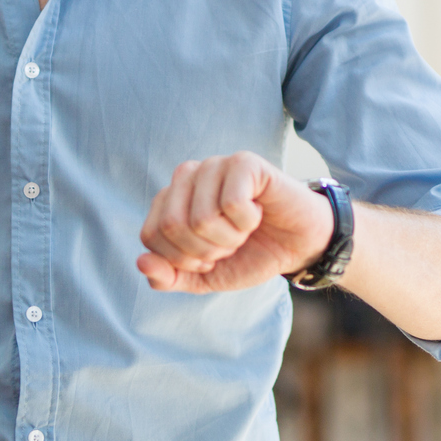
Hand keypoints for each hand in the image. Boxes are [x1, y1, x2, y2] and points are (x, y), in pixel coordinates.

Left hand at [137, 151, 331, 293]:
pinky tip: (259, 213)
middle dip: (205, 251)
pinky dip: (248, 221)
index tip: (210, 256)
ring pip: (201, 218)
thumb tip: (141, 262)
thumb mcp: (205, 277)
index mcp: (170, 199)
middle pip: (172, 226)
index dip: (182, 259)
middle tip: (230, 244)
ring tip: (245, 229)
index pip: (151, 235)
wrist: (299, 246)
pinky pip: (231, 204)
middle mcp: (187, 176)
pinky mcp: (244, 162)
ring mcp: (215, 165)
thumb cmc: (251, 255)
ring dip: (230, 238)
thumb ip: (170, 277)